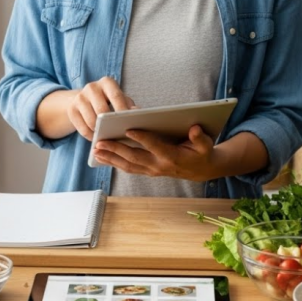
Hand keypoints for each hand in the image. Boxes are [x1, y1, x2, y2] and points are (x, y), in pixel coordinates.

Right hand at [68, 77, 135, 140]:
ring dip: (100, 133)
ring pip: (91, 121)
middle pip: (101, 109)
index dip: (122, 110)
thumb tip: (137, 112)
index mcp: (107, 82)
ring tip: (108, 139)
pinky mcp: (71, 110)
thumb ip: (129, 105)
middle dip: (110, 124)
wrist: (86, 99)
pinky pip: (82, 129)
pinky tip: (97, 139)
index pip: (116, 96)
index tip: (128, 123)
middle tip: (117, 135)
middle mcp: (91, 87)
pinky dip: (91, 137)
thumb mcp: (120, 99)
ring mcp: (79, 98)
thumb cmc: (110, 100)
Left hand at [93, 125, 215, 181]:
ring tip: (95, 151)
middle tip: (100, 142)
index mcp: (172, 157)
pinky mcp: (147, 171)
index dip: (142, 138)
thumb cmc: (202, 153)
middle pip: (134, 157)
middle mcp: (159, 166)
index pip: (154, 146)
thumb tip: (194, 129)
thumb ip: (200, 138)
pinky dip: (114, 162)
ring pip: (128, 165)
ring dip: (110, 158)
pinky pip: (128, 168)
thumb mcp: (206, 145)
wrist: (201, 170)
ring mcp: (152, 170)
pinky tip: (102, 157)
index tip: (128, 129)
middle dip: (116, 150)